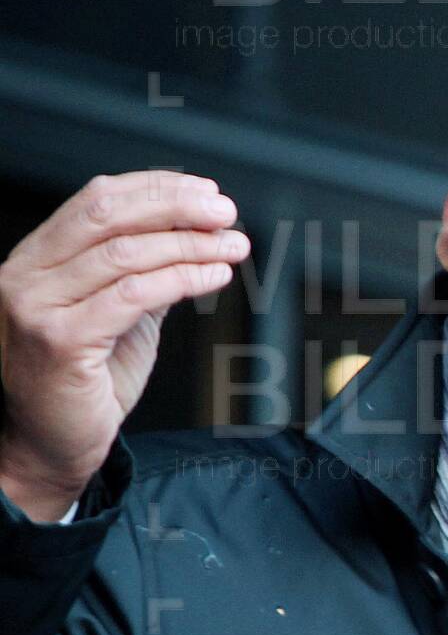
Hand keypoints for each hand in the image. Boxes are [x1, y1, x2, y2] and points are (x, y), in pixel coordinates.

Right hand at [0, 172, 244, 518]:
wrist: (48, 446)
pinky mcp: (60, 341)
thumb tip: (193, 236)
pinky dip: (183, 279)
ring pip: (125, 254)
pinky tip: (215, 277)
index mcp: (34, 260)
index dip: (155, 188)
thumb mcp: (115, 316)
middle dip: (175, 206)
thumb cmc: (81, 384)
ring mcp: (36, 307)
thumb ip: (142, 275)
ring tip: (234, 246)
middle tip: (226, 211)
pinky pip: (134, 296)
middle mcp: (25, 276)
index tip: (206, 191)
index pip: (94, 201)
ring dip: (191, 245)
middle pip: (107, 216)